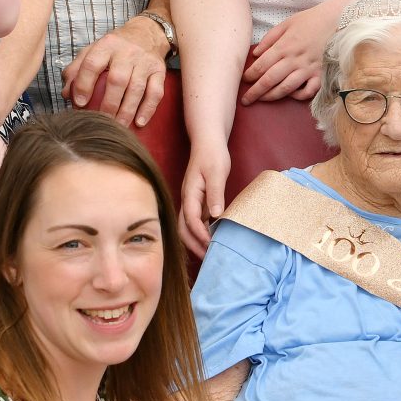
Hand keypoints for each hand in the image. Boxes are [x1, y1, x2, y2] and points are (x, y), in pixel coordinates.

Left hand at [65, 15, 171, 127]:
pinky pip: (156, 92)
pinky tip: (139, 122)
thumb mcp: (94, 50)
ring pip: (137, 88)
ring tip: (119, 126)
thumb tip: (67, 94)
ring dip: (127, 111)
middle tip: (101, 121)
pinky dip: (148, 109)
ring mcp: (145, 61)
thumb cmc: (116, 46)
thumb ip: (77, 69)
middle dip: (108, 104)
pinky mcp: (159, 71)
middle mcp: (127, 52)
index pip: (92, 64)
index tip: (79, 103)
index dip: (83, 84)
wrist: (147, 32)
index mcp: (106, 45)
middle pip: (117, 80)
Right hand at [179, 141, 229, 255]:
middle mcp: (187, 201)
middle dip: (194, 245)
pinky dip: (200, 234)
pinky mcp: (197, 203)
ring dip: (196, 242)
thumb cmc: (213, 155)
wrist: (208, 143)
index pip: (191, 219)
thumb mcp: (217, 172)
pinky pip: (195, 223)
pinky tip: (211, 241)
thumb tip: (215, 215)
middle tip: (210, 258)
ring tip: (210, 254)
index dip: (200, 234)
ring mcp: (191, 202)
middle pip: (183, 229)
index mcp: (190, 194)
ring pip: (187, 228)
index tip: (212, 245)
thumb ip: (216, 193)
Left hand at [241, 1, 337, 104]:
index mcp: (284, 46)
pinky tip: (291, 95)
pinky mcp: (320, 74)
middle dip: (255, 91)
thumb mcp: (286, 23)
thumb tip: (255, 54)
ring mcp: (308, 69)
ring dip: (271, 96)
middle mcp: (294, 60)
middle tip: (245, 99)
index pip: (261, 65)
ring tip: (262, 99)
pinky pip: (308, 91)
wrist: (337, 19)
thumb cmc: (311, 20)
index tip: (243, 80)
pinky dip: (298, 96)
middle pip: (270, 80)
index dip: (250, 75)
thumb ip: (269, 38)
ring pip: (286, 88)